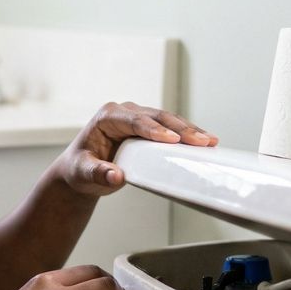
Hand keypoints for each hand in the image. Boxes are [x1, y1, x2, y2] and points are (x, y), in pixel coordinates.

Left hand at [59, 101, 217, 196]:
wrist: (81, 171)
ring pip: (168, 121)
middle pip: (157, 117)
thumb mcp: (83, 173)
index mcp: (107, 117)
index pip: (134, 120)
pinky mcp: (148, 128)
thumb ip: (98, 173)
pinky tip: (205, 142)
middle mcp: (124, 112)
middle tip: (202, 141)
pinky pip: (170, 129)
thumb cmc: (80, 169)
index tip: (173, 140)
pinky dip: (187, 136)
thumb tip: (116, 176)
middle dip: (180, 129)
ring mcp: (138, 118)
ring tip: (210, 142)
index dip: (154, 130)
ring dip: (190, 131)